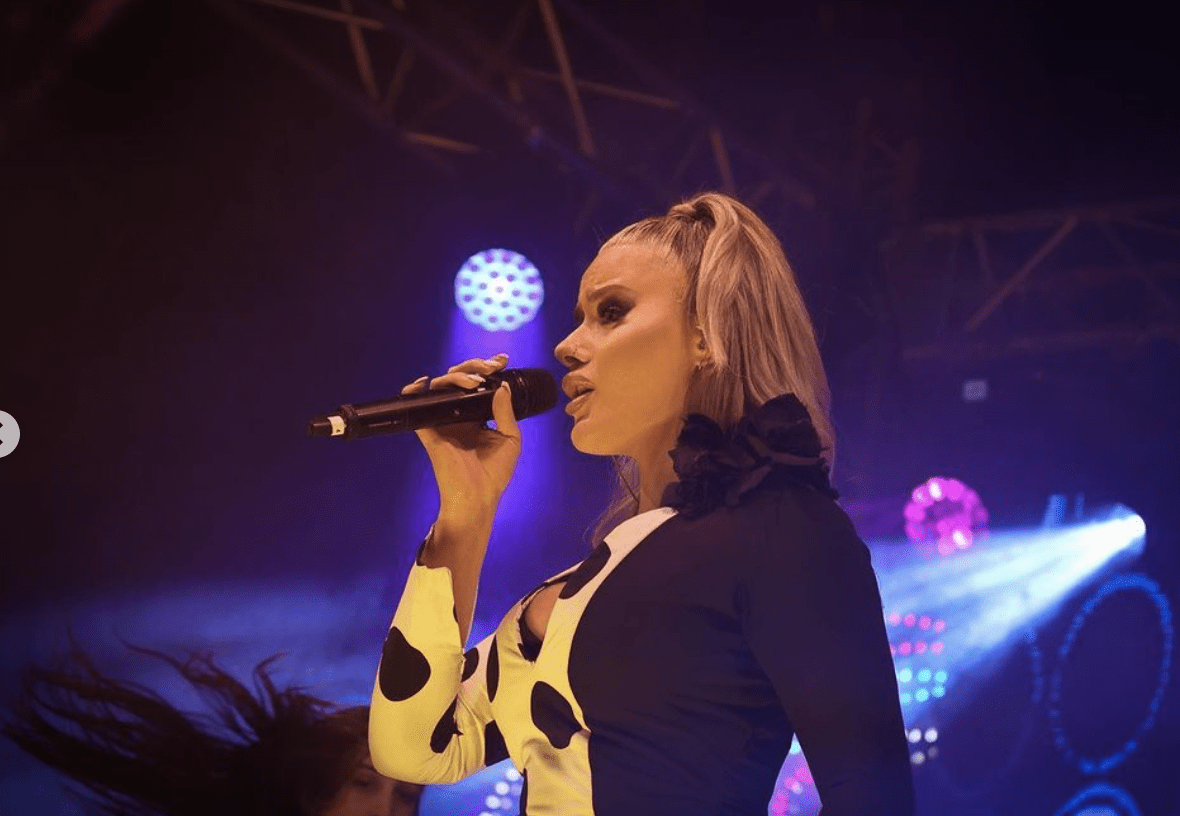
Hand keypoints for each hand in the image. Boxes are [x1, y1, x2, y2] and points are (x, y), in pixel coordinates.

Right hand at [401, 353, 520, 520]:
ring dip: (456, 377)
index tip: (502, 360)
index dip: (487, 369)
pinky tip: (424, 383)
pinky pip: (417, 407)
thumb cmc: (495, 474)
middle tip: (489, 367)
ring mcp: (443, 422)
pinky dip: (414, 392)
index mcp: (478, 417)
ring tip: (474, 382)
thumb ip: (505, 412)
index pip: (479, 386)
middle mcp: (459, 416)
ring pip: (441, 387)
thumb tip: (501, 386)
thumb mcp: (511, 439)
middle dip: (474, 366)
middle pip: (459, 380)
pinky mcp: (429, 430)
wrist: (477, 497)